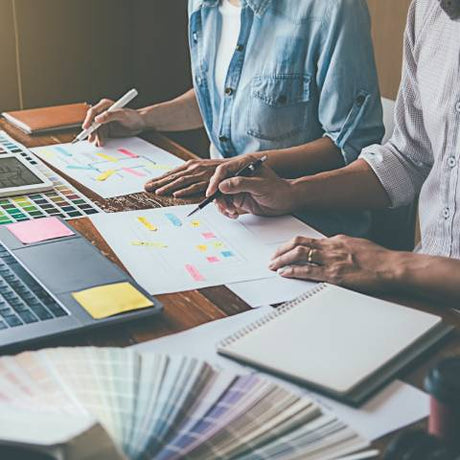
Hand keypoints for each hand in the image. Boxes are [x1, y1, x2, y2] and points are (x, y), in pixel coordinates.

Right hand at [82, 98, 145, 146]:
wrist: (140, 123)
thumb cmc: (133, 116)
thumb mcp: (122, 114)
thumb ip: (110, 115)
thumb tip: (97, 119)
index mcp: (105, 105)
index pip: (93, 112)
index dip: (88, 120)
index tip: (87, 127)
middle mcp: (103, 113)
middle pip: (93, 122)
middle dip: (92, 131)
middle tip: (91, 138)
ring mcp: (105, 122)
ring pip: (96, 130)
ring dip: (96, 137)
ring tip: (98, 143)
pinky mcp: (107, 129)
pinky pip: (101, 135)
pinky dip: (100, 139)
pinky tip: (100, 143)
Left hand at [144, 159, 225, 197]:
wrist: (238, 165)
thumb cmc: (219, 170)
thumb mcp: (202, 171)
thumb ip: (190, 176)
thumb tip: (176, 184)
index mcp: (190, 165)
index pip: (171, 173)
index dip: (159, 179)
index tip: (148, 184)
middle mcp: (194, 167)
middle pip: (173, 176)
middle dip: (159, 183)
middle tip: (147, 189)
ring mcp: (201, 173)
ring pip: (181, 181)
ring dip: (169, 187)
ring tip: (158, 193)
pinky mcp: (209, 181)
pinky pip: (196, 186)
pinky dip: (186, 191)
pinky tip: (176, 195)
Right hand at [207, 154, 298, 217]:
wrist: (286, 201)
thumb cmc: (278, 189)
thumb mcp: (260, 185)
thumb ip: (240, 184)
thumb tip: (222, 185)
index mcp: (243, 165)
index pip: (223, 170)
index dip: (214, 181)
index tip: (211, 192)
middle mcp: (238, 176)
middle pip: (219, 184)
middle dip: (218, 197)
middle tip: (223, 206)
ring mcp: (237, 188)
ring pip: (221, 196)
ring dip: (223, 205)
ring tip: (232, 212)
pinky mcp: (238, 198)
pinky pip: (226, 204)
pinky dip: (227, 211)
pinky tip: (233, 214)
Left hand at [269, 235, 398, 292]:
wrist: (392, 266)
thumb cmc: (379, 258)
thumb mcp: (357, 245)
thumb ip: (341, 247)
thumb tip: (330, 250)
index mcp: (336, 240)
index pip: (307, 239)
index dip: (291, 244)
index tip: (283, 249)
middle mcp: (331, 247)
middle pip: (298, 243)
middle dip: (281, 250)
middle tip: (272, 257)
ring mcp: (331, 260)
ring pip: (299, 255)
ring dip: (282, 260)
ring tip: (273, 265)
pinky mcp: (334, 274)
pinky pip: (308, 271)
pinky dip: (293, 271)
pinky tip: (285, 273)